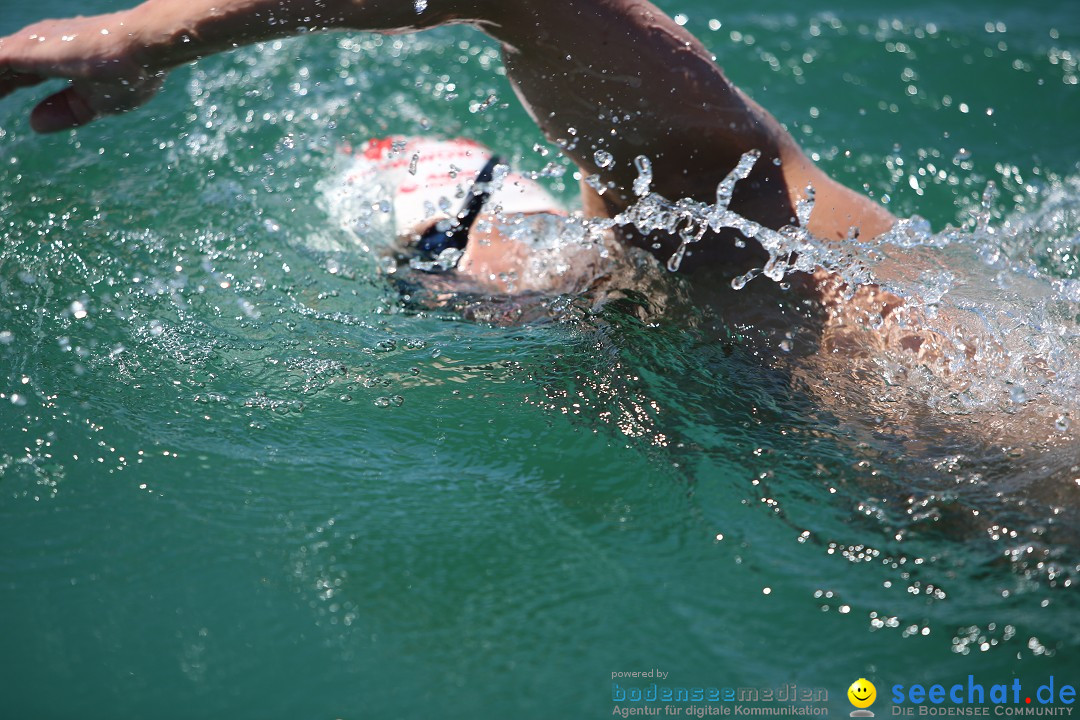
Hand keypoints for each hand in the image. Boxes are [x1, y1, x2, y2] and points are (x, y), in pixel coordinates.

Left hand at [0, 12, 163, 132]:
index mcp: (56, 57)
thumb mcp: (95, 103)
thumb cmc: (131, 72)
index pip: (17, 75)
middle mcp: (38, 45)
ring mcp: (28, 45)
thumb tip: (33, 124)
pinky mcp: (22, 51)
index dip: (4, 90)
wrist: (142, 47)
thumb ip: (65, 111)